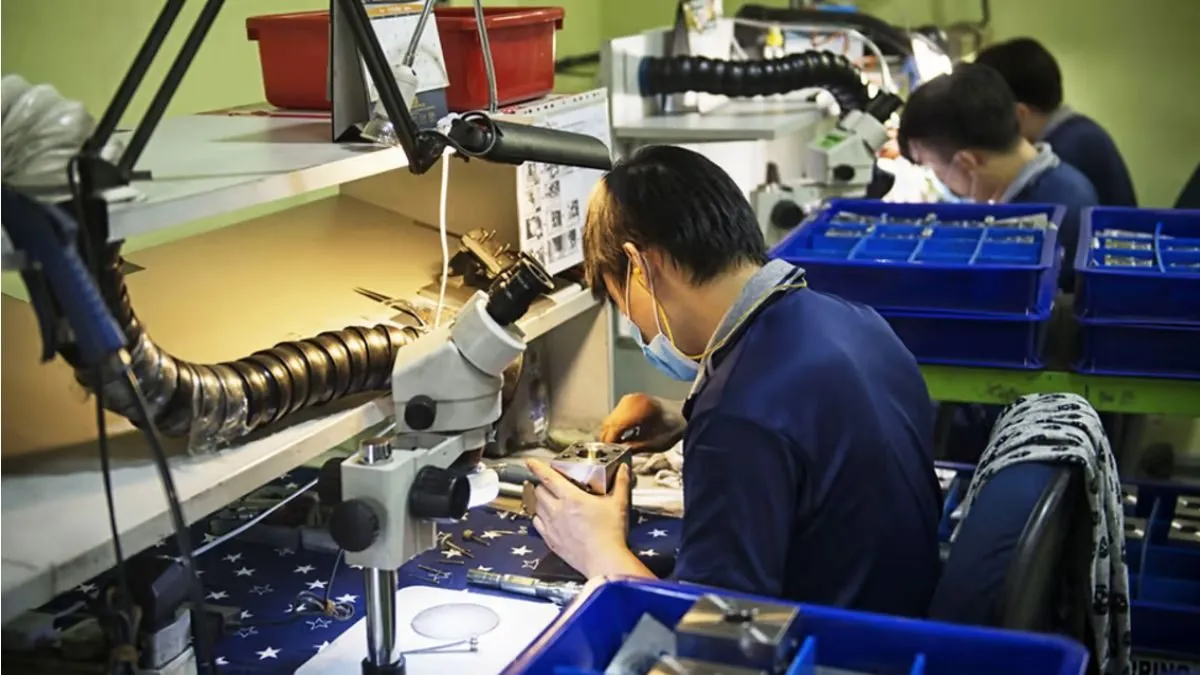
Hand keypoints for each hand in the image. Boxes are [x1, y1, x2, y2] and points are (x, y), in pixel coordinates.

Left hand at [527, 459, 631, 577]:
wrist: (603, 561)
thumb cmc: (610, 534)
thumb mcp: (618, 504)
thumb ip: (620, 483)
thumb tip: (623, 469)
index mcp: (571, 498)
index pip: (548, 477)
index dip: (537, 466)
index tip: (530, 462)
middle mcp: (556, 510)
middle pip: (539, 491)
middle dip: (542, 484)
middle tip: (549, 483)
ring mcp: (551, 527)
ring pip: (536, 507)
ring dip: (540, 500)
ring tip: (548, 499)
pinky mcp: (551, 541)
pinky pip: (537, 525)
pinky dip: (539, 518)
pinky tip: (546, 519)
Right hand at [599, 393, 684, 452]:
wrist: (683, 414)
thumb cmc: (671, 429)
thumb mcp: (652, 444)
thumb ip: (631, 447)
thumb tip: (616, 452)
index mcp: (636, 410)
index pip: (614, 428)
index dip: (610, 442)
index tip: (608, 454)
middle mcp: (629, 401)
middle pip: (609, 422)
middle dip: (608, 437)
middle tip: (610, 451)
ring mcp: (629, 399)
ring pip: (611, 417)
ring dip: (611, 431)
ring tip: (616, 444)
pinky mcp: (630, 399)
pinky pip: (617, 413)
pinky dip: (616, 424)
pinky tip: (621, 434)